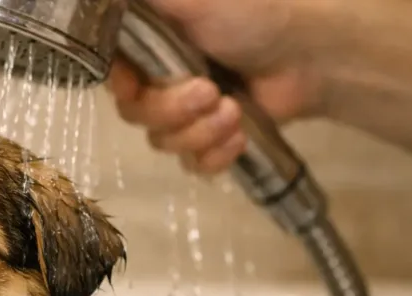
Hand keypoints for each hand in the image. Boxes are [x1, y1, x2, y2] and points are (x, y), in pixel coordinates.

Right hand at [109, 0, 328, 173]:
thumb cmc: (253, 13)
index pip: (108, 73)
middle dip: (172, 111)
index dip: (118, 86)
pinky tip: (239, 136)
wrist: (314, 55)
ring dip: (200, 132)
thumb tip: (98, 0)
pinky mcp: (209, 139)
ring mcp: (184, 111)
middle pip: (134, 114)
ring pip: (162, 142)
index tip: (133, 87)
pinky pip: (191, 164)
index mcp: (148, 40)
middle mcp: (159, 76)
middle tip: (210, 92)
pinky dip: (215, 155)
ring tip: (234, 111)